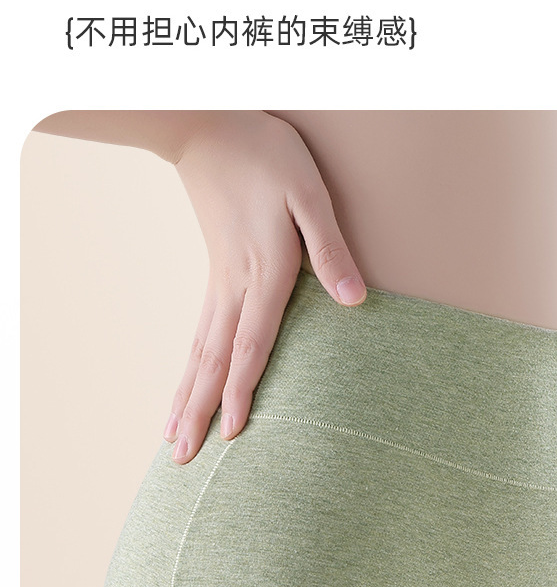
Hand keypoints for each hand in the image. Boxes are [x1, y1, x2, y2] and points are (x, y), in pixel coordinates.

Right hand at [163, 111, 366, 463]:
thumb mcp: (311, 193)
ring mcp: (218, 281)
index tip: (233, 433)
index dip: (244, 390)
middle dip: (200, 412)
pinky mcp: (214, 274)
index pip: (252, 343)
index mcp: (264, 270)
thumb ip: (331, 249)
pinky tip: (182, 388)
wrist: (208, 125)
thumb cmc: (266, 155)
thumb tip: (354, 300)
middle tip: (183, 460)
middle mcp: (235, 285)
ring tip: (172, 441)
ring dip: (186, 399)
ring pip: (199, 353)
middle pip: (215, 361)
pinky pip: (197, 335)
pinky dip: (188, 369)